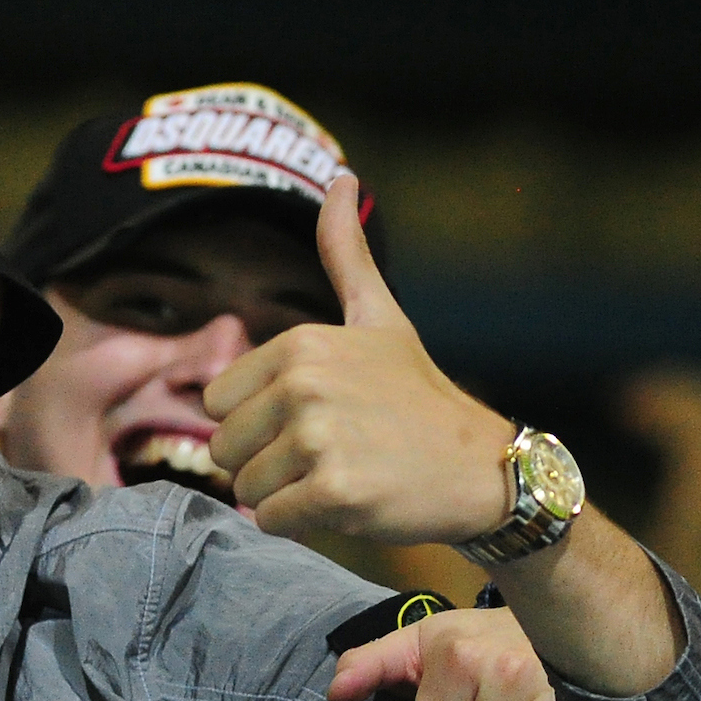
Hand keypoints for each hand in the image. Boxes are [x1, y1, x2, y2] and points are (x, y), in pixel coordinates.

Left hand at [204, 174, 517, 543]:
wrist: (483, 469)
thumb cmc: (419, 396)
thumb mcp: (380, 317)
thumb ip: (346, 255)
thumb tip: (340, 177)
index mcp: (301, 345)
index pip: (217, 404)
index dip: (256, 422)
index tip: (310, 420)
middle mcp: (305, 385)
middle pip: (224, 449)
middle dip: (264, 462)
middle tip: (327, 454)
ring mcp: (319, 439)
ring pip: (246, 488)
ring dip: (283, 495)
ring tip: (339, 475)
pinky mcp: (334, 492)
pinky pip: (272, 519)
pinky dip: (300, 523)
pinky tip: (348, 503)